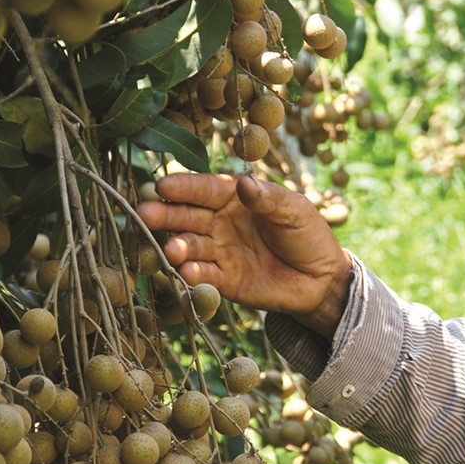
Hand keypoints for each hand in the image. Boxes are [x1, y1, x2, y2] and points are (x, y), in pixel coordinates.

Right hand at [135, 173, 352, 337]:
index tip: (162, 186)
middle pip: (185, 216)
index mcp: (233, 197)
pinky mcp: (223, 281)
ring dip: (176, 246)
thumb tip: (244, 183)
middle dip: (164, 215)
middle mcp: (219, 222)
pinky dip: (193, 273)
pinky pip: (203, 275)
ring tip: (171, 249)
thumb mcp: (294, 210)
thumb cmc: (308, 235)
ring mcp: (219, 251)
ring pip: (189, 246)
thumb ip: (268, 199)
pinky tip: (186, 270)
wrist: (321, 279)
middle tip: (144, 215)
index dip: (182, 187)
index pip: (202, 189)